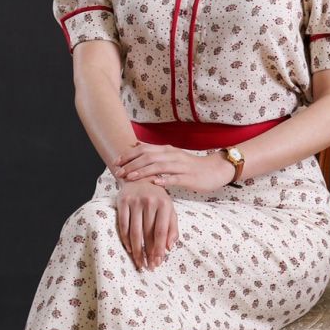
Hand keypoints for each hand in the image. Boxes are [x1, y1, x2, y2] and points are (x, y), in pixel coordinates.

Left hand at [113, 142, 234, 193]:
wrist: (214, 170)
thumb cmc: (190, 165)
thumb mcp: (171, 156)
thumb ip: (155, 152)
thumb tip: (136, 145)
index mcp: (167, 150)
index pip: (144, 149)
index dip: (128, 155)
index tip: (115, 162)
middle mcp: (173, 155)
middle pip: (149, 157)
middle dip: (131, 164)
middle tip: (118, 172)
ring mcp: (182, 166)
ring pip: (160, 166)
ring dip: (143, 172)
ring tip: (130, 178)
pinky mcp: (190, 177)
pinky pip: (176, 178)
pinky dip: (165, 180)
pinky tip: (155, 184)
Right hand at [115, 177, 179, 270]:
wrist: (139, 177)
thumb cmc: (157, 198)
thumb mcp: (169, 209)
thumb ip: (172, 227)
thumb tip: (169, 248)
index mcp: (164, 203)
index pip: (161, 231)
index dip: (159, 249)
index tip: (158, 262)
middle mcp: (150, 201)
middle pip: (148, 234)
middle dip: (148, 253)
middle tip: (148, 267)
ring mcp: (135, 201)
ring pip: (135, 232)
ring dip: (136, 250)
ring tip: (139, 262)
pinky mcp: (122, 201)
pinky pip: (123, 225)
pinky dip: (125, 239)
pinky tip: (129, 249)